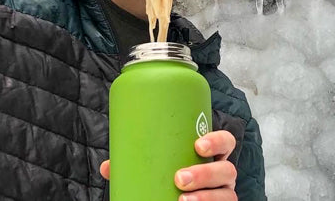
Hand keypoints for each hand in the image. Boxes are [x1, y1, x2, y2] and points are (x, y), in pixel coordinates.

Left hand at [99, 130, 237, 200]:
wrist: (172, 200)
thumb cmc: (169, 180)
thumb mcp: (157, 171)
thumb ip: (137, 165)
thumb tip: (108, 167)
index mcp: (211, 156)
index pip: (226, 142)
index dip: (217, 141)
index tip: (197, 145)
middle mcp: (223, 175)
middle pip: (226, 170)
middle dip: (205, 173)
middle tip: (179, 178)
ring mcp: (224, 195)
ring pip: (226, 195)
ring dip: (206, 198)